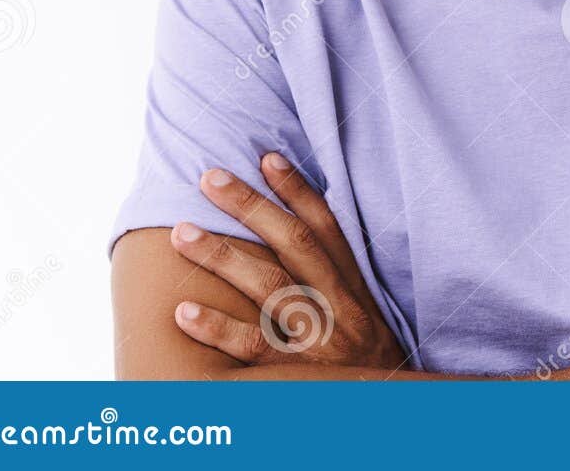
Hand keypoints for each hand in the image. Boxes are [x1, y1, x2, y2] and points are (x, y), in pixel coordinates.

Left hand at [170, 153, 406, 370]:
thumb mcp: (362, 315)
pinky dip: (218, 328)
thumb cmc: (363, 363)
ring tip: (181, 231)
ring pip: (270, 285)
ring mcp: (319, 336)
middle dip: (252, 206)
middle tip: (210, 177)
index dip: (298, 190)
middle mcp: (339, 304)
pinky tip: (184, 311)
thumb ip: (333, 281)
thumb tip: (293, 236)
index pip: (326, 227)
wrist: (387, 411)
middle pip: (294, 244)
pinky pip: (254, 346)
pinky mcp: (298, 372)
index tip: (267, 157)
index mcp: (353, 286)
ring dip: (223, 255)